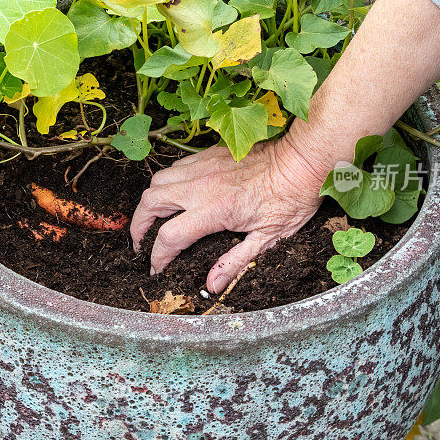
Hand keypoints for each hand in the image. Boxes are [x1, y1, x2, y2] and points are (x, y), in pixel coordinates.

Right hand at [130, 137, 326, 293]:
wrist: (301, 161)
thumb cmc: (290, 199)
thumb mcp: (268, 239)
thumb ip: (236, 262)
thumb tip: (212, 284)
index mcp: (214, 210)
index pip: (169, 237)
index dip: (158, 257)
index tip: (157, 268)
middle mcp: (200, 186)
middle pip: (150, 203)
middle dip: (139, 226)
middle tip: (141, 242)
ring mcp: (202, 167)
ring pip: (157, 181)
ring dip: (149, 202)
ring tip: (153, 218)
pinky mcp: (207, 155)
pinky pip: (174, 168)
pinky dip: (166, 183)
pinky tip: (174, 195)